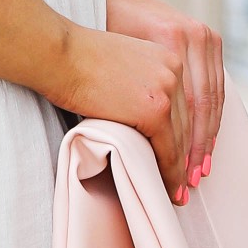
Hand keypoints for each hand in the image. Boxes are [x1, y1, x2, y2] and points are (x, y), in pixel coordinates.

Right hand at [54, 26, 192, 202]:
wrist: (58, 55)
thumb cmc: (75, 61)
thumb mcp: (122, 65)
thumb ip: (140, 83)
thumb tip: (143, 115)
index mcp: (168, 56)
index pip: (186, 104)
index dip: (189, 135)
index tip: (187, 158)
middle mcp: (175, 70)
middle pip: (188, 124)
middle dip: (187, 156)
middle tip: (185, 183)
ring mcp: (167, 90)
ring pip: (181, 140)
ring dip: (179, 170)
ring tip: (176, 192)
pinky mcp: (155, 110)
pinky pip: (168, 150)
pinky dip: (169, 174)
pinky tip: (167, 189)